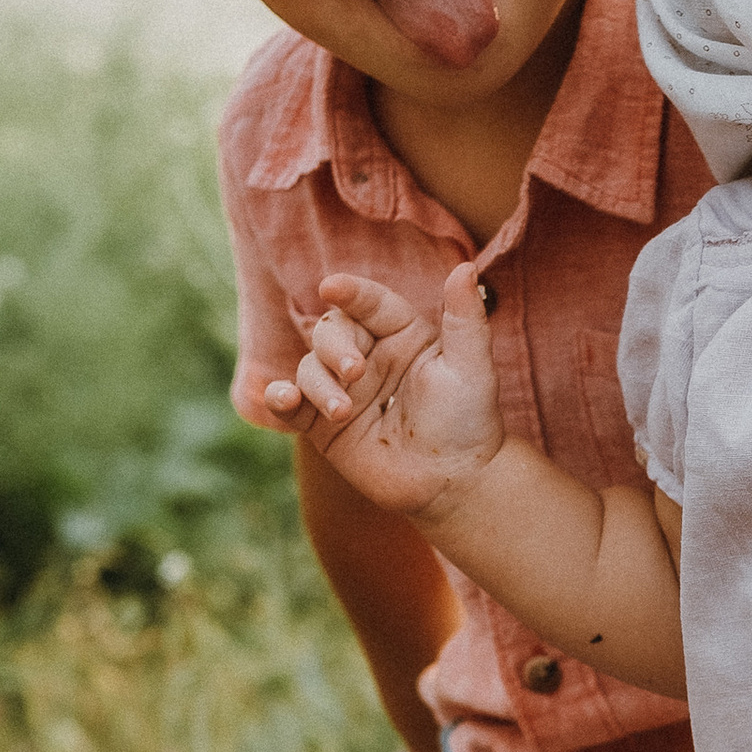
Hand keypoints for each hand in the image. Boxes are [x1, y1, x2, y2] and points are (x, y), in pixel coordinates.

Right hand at [260, 264, 504, 520]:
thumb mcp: (472, 367)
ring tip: (344, 412)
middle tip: (355, 372)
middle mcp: (367, 355)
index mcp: (401, 334)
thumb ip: (465, 319)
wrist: (453, 482)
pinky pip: (290, 404)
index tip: (333, 287)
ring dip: (319, 384)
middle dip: (334, 346)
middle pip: (331, 331)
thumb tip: (465, 268)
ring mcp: (342, 389)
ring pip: (309, 367)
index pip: (370, 303)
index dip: (351, 293)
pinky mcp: (322, 424)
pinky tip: (283, 398)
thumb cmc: (468, 421)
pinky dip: (279, 398)